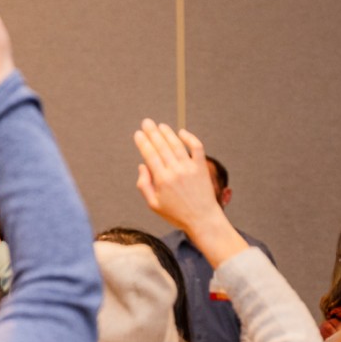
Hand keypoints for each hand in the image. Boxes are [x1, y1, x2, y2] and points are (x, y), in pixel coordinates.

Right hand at [134, 120, 246, 267]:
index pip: (150, 155)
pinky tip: (182, 132)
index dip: (143, 143)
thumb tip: (142, 166)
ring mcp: (190, 168)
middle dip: (152, 133)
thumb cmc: (176, 214)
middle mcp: (175, 171)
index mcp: (162, 180)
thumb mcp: (153, 204)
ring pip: (177, 145)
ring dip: (167, 133)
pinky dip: (190, 138)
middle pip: (161, 146)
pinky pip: (196, 148)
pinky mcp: (201, 168)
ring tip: (160, 126)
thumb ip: (144, 185)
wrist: (202, 219)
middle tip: (146, 122)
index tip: (138, 134)